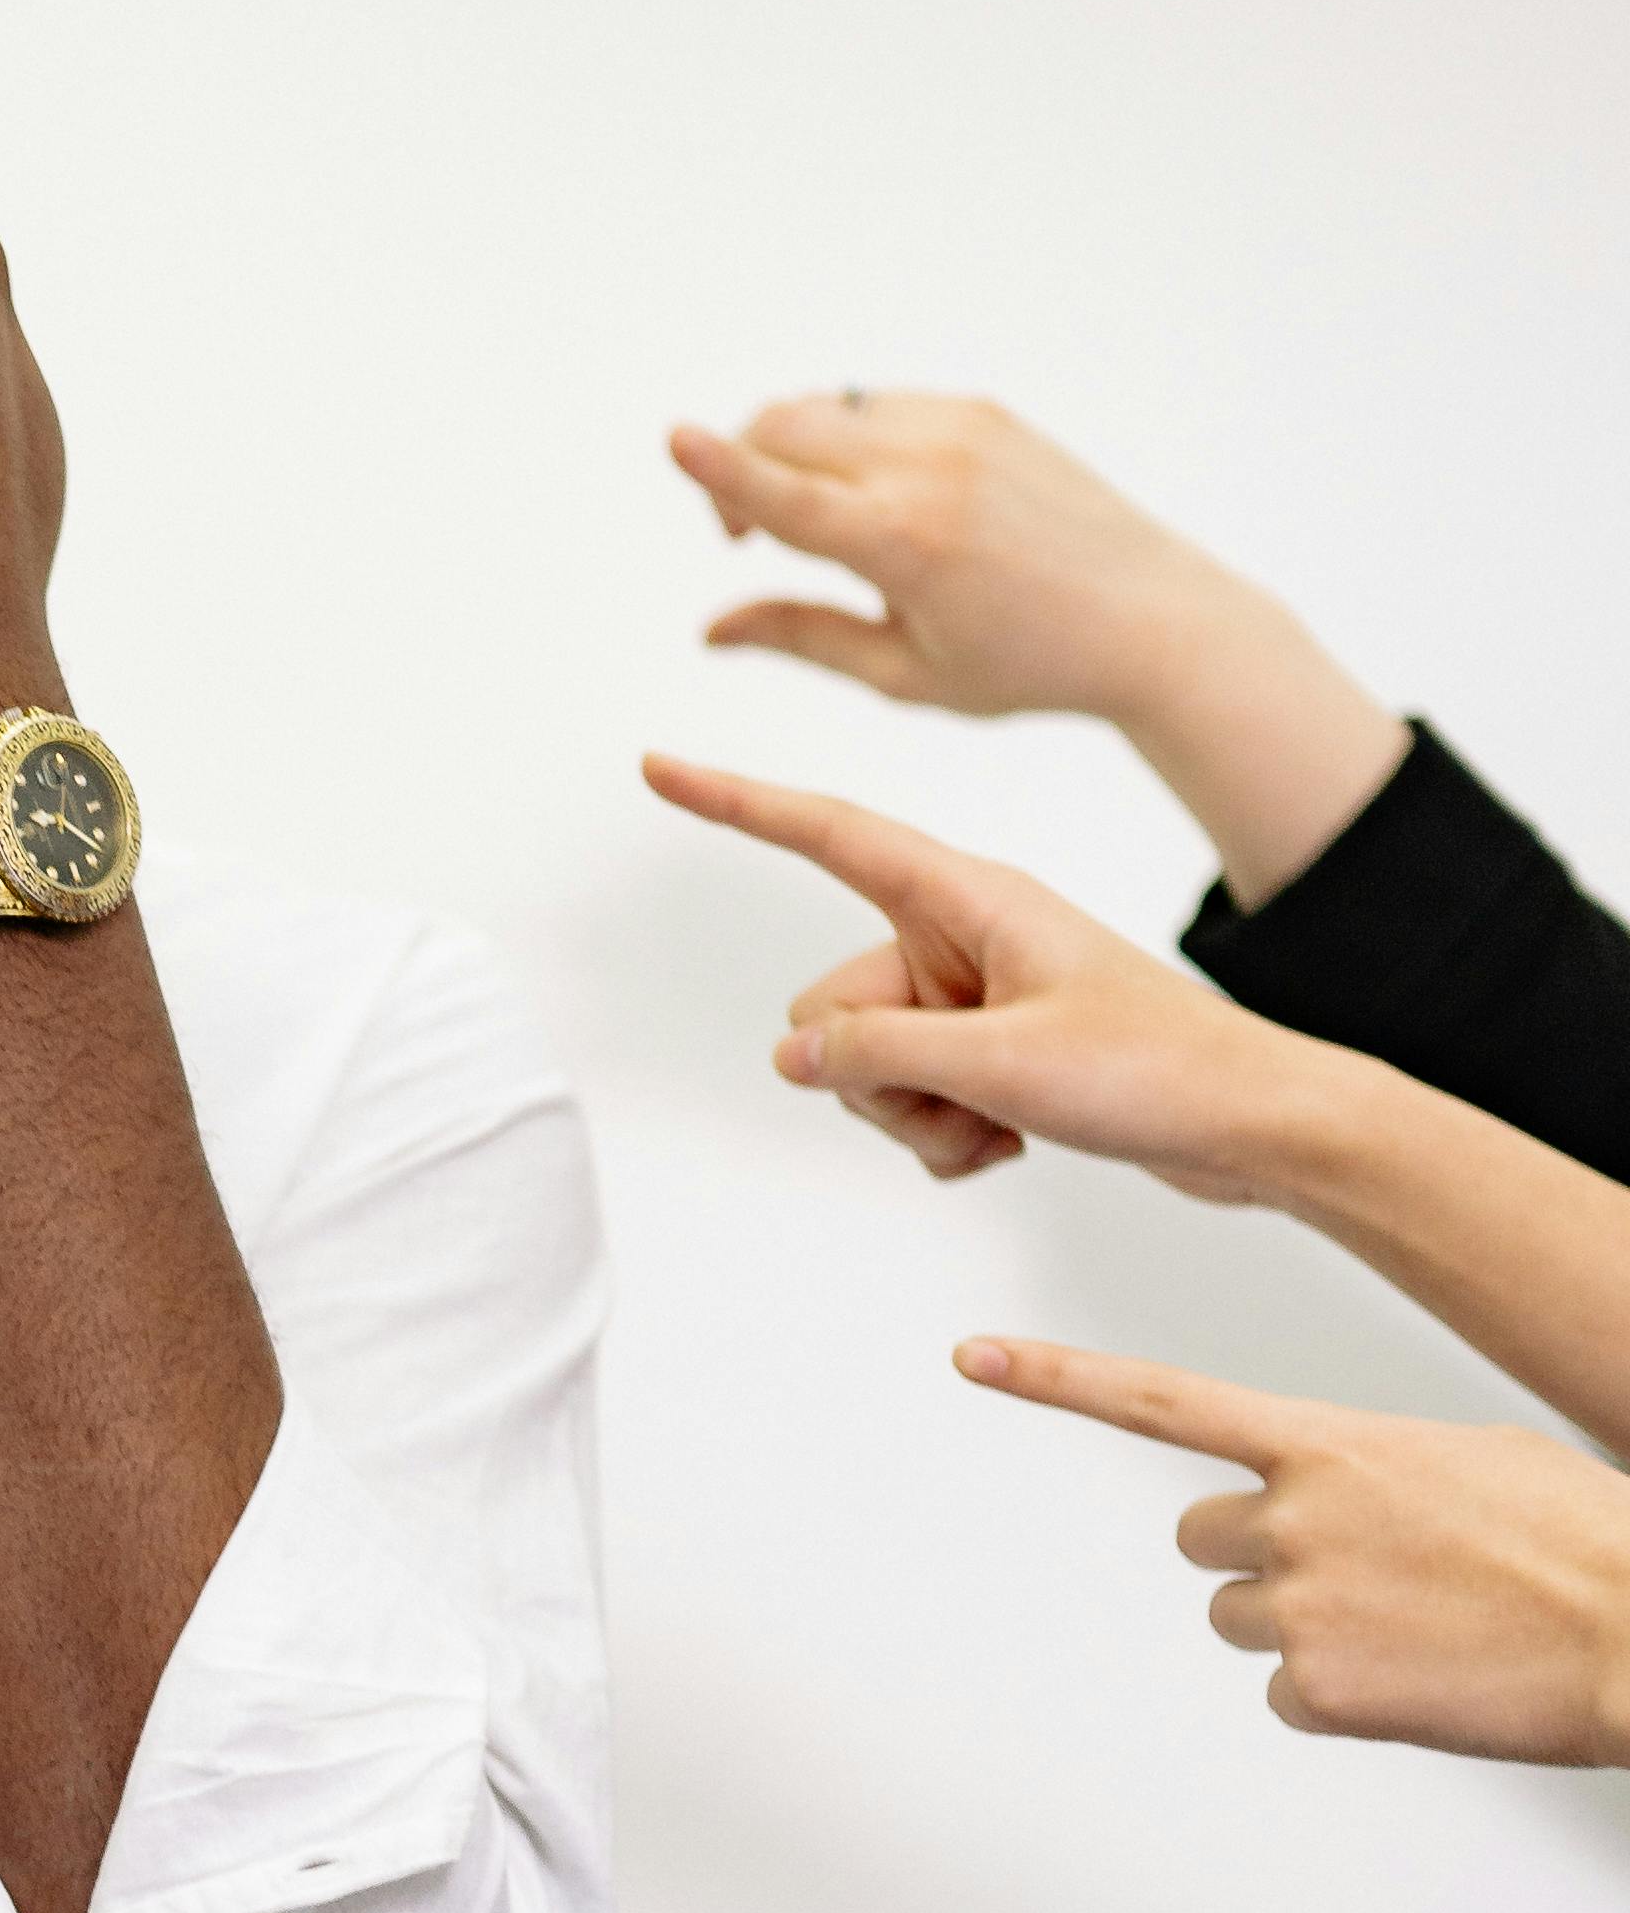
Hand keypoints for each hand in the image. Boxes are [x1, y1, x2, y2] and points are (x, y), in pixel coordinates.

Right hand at [642, 754, 1308, 1193]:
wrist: (1253, 1122)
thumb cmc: (1158, 1071)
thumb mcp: (1007, 1064)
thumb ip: (884, 1054)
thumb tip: (792, 1056)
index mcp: (969, 899)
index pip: (828, 836)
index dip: (738, 804)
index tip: (659, 767)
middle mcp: (960, 937)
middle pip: (831, 1004)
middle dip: (874, 1077)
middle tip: (966, 1101)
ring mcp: (972, 996)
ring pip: (865, 1065)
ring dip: (916, 1118)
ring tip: (1002, 1128)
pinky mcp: (988, 1049)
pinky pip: (908, 1099)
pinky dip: (943, 1136)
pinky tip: (1009, 1145)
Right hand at [665, 393, 1404, 903]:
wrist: (1149, 616)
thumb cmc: (1028, 662)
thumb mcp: (904, 674)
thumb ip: (800, 637)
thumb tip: (712, 630)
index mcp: (905, 544)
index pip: (786, 493)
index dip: (718, 469)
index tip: (672, 438)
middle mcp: (929, 469)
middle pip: (785, 428)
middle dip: (741, 471)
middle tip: (745, 537)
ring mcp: (960, 428)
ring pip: (827, 409)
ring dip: (790, 452)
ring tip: (817, 522)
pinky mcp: (982, 412)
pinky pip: (878, 405)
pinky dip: (848, 440)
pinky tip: (876, 497)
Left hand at [946, 1337, 1629, 1754]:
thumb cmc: (1576, 1538)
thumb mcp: (1468, 1458)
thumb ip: (1368, 1467)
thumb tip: (1338, 1499)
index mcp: (1331, 1443)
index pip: (1162, 1401)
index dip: (1057, 1381)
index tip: (973, 1357)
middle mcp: (1293, 1515)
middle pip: (1201, 1537)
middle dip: (1259, 1554)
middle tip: (1359, 1571)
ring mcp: (1298, 1604)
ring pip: (1238, 1618)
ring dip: (1300, 1623)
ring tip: (1410, 1623)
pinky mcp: (1316, 1690)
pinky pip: (1287, 1695)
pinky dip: (1340, 1696)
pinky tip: (1421, 1678)